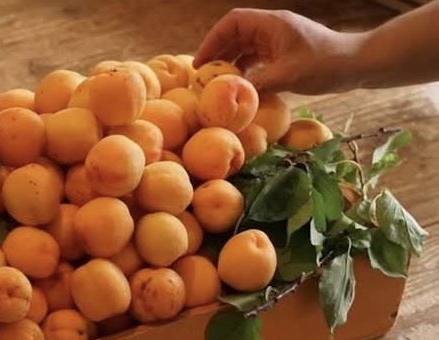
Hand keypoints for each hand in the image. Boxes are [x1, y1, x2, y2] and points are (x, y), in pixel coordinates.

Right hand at [193, 8, 363, 94]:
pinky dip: (244, 70)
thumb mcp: (288, 76)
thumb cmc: (326, 65)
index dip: (212, 40)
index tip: (202, 63)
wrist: (357, 64)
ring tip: (218, 83)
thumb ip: (256, 85)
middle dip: (217, 54)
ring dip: (229, 64)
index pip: (232, 23)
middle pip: (234, 35)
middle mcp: (272, 28)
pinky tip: (240, 85)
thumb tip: (230, 96)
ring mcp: (278, 40)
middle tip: (204, 77)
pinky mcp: (284, 52)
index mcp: (271, 24)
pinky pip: (256, 58)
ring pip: (244, 47)